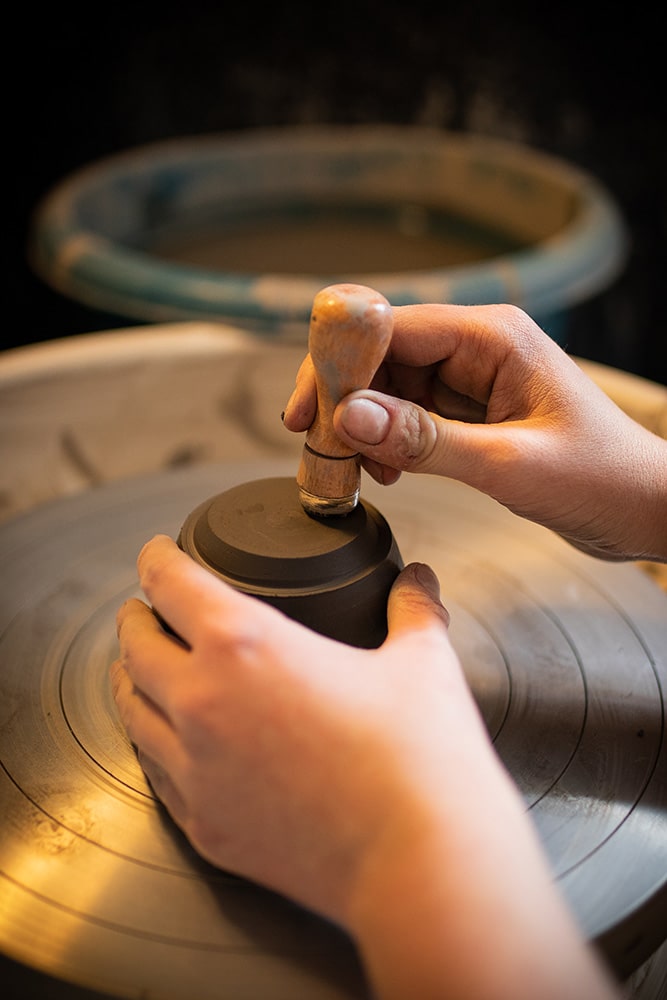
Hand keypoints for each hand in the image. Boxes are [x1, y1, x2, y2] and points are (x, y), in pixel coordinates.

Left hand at [110, 534, 462, 921]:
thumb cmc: (419, 756)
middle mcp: (202, 703)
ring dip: (130, 679)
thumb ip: (412, 610)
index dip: (155, 558)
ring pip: (131, 710)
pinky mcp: (204, 826)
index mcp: (245, 645)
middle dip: (136, 619)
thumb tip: (418, 578)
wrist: (417, 861)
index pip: (172, 584)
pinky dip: (152, 742)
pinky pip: (156, 772)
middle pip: (136, 646)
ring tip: (140, 668)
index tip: (155, 551)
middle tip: (145, 609)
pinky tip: (167, 740)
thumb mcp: (422, 662)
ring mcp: (196, 771)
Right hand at [284, 304, 666, 561]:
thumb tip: (351, 418)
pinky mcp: (470, 412)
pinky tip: (388, 472)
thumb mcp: (508, 464)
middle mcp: (479, 348)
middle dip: (346, 400)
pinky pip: (409, 415)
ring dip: (364, 427)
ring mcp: (473, 380)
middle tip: (319, 448)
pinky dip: (388, 442)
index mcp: (494, 337)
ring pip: (390, 388)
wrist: (642, 509)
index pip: (393, 328)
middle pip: (383, 355)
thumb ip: (426, 441)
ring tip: (360, 470)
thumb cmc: (602, 478)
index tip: (309, 412)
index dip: (341, 365)